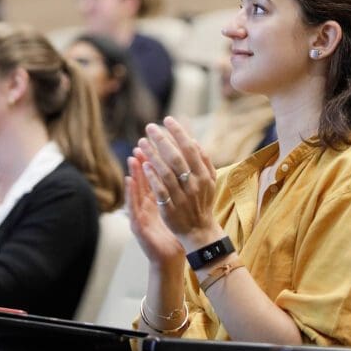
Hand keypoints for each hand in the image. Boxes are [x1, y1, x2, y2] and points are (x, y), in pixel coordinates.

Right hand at [125, 152, 182, 269]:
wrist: (171, 257)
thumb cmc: (175, 231)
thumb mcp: (177, 207)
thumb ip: (178, 190)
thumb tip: (188, 170)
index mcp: (157, 199)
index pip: (155, 176)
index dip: (154, 159)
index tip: (156, 143)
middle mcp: (147, 204)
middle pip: (144, 180)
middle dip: (143, 161)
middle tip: (141, 143)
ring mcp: (140, 214)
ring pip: (135, 189)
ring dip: (133, 172)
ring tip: (133, 156)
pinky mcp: (137, 225)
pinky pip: (132, 206)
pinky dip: (130, 192)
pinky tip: (129, 180)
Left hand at [136, 117, 219, 250]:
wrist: (199, 231)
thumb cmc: (203, 202)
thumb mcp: (209, 181)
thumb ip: (204, 161)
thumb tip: (194, 141)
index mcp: (204, 175)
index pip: (190, 148)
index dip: (178, 132)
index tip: (167, 119)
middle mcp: (194, 185)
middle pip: (176, 158)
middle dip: (162, 140)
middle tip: (150, 127)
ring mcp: (182, 197)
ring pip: (165, 172)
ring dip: (152, 155)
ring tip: (141, 142)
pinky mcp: (170, 208)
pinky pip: (159, 190)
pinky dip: (152, 177)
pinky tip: (143, 165)